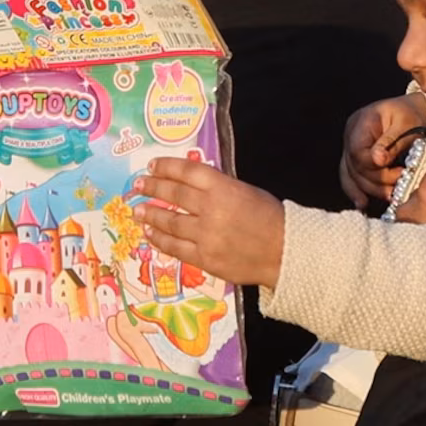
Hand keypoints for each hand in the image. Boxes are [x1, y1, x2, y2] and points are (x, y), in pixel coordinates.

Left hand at [134, 157, 285, 287]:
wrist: (287, 252)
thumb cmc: (271, 219)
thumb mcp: (247, 192)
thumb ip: (219, 188)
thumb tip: (189, 185)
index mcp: (225, 189)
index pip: (188, 172)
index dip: (167, 167)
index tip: (152, 166)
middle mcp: (212, 210)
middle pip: (174, 195)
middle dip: (153, 188)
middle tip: (138, 185)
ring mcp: (206, 236)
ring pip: (170, 223)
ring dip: (151, 215)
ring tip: (138, 210)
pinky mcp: (205, 259)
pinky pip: (176, 248)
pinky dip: (160, 239)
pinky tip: (150, 234)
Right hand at [338, 92, 425, 207]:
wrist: (413, 108)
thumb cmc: (411, 113)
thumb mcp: (406, 124)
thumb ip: (391, 143)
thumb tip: (377, 161)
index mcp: (360, 123)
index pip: (358, 152)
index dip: (374, 167)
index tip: (399, 172)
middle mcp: (350, 135)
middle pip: (354, 167)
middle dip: (376, 181)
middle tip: (398, 186)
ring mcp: (350, 146)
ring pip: (350, 174)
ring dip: (369, 189)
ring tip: (390, 196)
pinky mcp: (356, 157)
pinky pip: (350, 176)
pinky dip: (357, 191)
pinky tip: (362, 204)